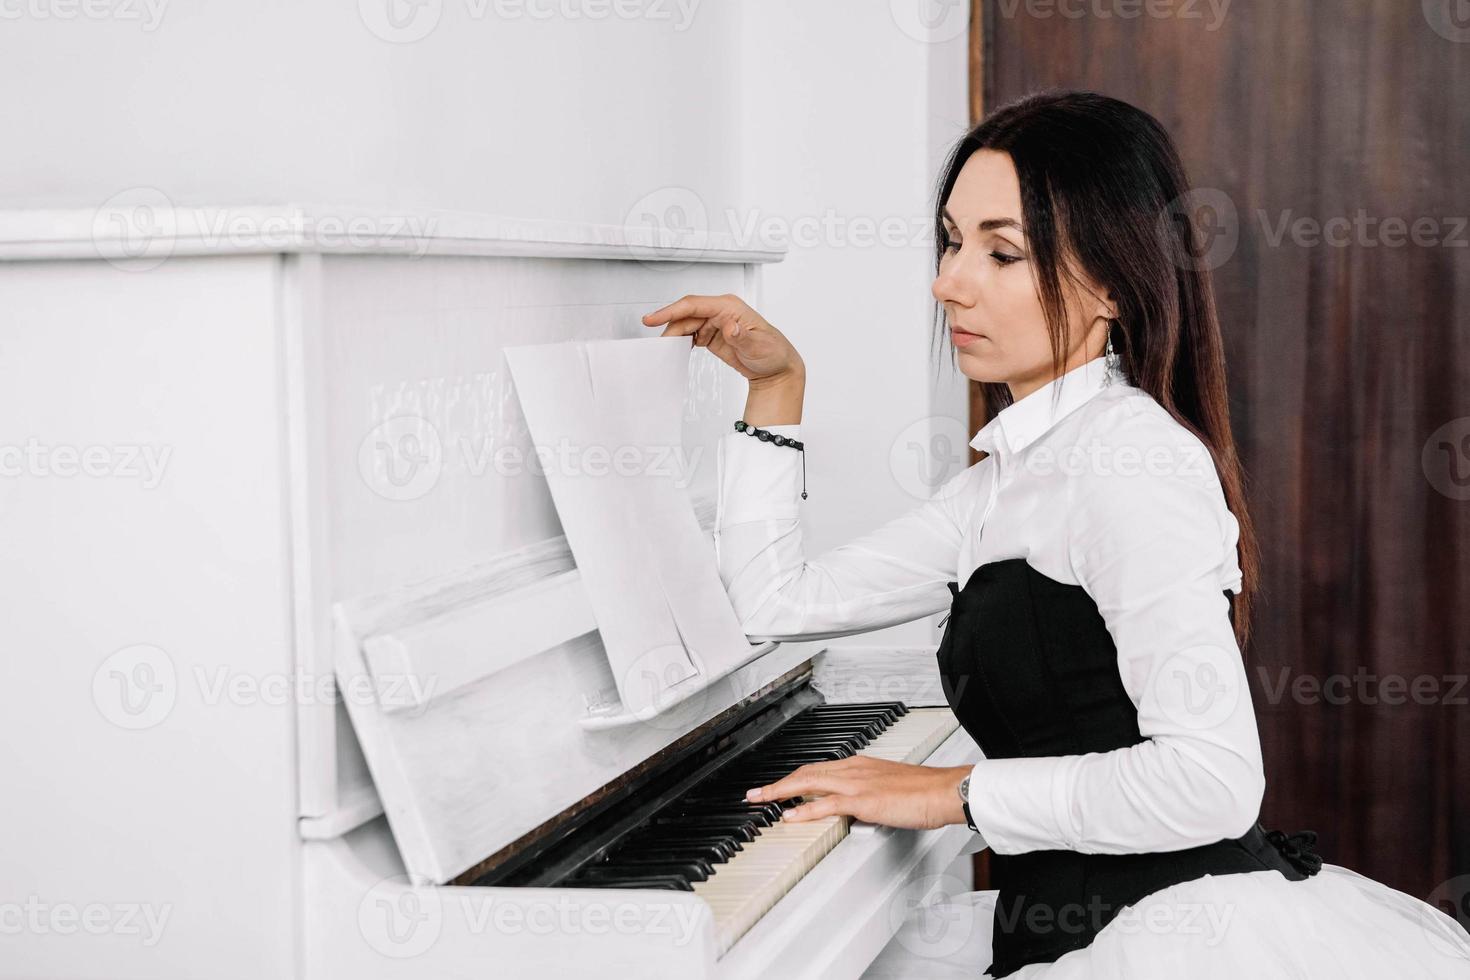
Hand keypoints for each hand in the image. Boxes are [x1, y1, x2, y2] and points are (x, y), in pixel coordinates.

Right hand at [641, 293, 804, 387]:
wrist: (776, 369)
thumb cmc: (773, 353)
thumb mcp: (760, 346)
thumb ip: (742, 337)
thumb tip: (729, 326)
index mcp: (730, 307)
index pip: (694, 304)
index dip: (670, 310)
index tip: (652, 318)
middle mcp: (720, 311)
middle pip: (686, 315)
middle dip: (670, 328)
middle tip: (659, 346)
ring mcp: (715, 323)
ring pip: (686, 325)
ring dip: (674, 337)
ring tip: (665, 351)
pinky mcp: (712, 335)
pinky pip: (690, 335)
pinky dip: (681, 342)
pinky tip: (675, 350)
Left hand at [746, 757, 972, 830]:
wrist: (944, 790)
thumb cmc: (925, 792)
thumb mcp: (889, 789)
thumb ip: (870, 795)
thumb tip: (858, 809)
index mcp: (860, 765)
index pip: (818, 768)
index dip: (794, 778)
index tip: (778, 786)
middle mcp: (854, 769)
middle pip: (805, 772)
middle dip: (778, 783)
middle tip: (756, 793)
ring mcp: (856, 783)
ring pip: (808, 783)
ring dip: (780, 792)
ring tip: (760, 801)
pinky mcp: (863, 800)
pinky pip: (825, 804)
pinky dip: (803, 810)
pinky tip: (788, 816)